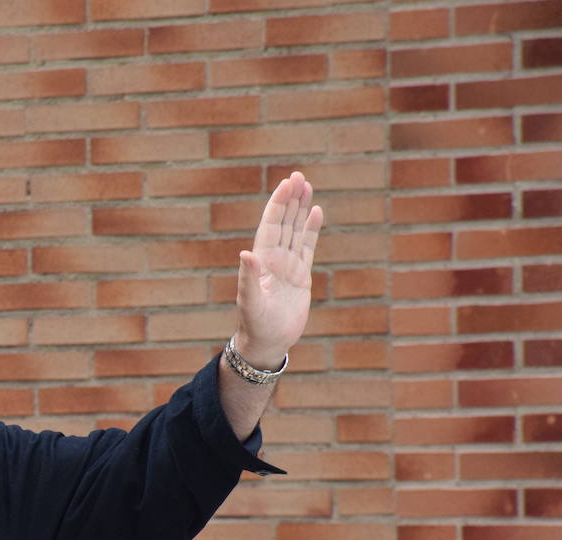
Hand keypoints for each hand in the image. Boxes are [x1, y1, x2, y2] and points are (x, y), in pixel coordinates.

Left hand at [234, 171, 323, 368]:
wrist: (267, 343)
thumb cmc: (255, 325)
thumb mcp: (251, 303)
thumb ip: (248, 279)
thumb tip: (246, 254)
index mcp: (261, 261)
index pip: (271, 225)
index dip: (278, 204)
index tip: (286, 183)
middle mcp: (274, 259)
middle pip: (284, 222)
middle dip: (290, 199)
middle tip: (298, 175)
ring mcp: (288, 266)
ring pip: (295, 230)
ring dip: (300, 209)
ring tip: (307, 186)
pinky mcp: (301, 276)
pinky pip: (307, 247)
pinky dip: (311, 229)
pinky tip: (316, 212)